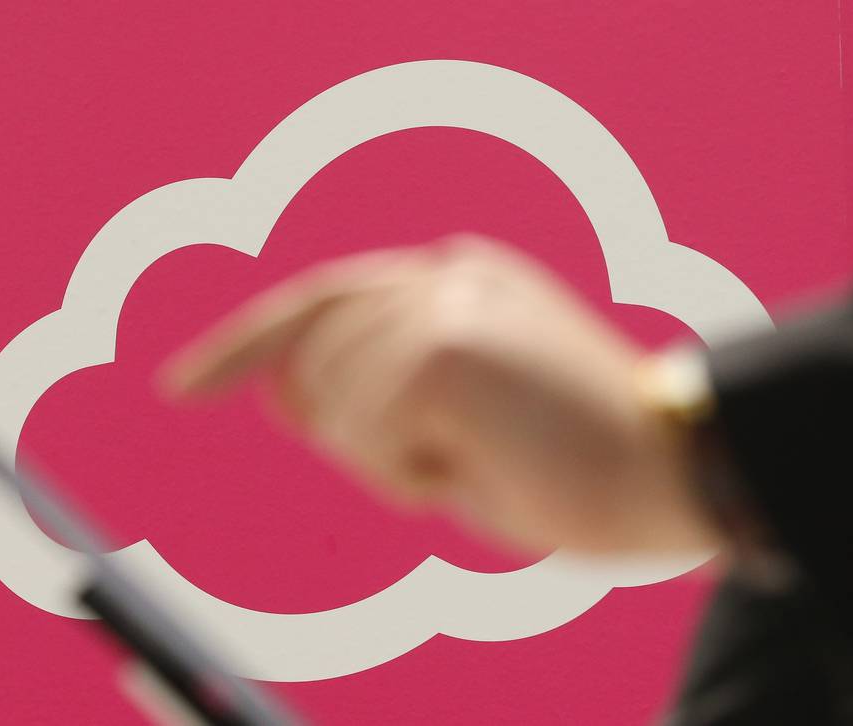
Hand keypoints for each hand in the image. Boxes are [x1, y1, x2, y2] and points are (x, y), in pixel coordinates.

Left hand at [158, 235, 716, 554]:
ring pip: (332, 405)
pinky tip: (479, 467)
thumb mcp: (461, 420)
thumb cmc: (573, 461)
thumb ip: (373, 393)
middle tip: (444, 464)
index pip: (317, 302)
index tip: (180, 385)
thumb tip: (280, 392)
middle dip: (352, 435)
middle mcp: (442, 273)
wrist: (672, 472)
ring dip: (390, 461)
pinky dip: (407, 473)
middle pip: (311, 362)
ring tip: (480, 461)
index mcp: (453, 280)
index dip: (240, 346)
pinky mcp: (443, 342)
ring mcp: (441, 300)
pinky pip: (363, 431)